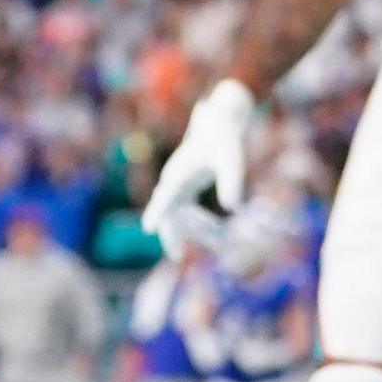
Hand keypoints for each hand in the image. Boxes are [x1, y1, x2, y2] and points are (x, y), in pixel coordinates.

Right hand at [143, 79, 255, 263]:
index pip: (166, 197)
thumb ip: (231, 182)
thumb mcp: (231, 160)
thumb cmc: (224, 141)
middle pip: (166, 212)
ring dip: (194, 230)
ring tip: (218, 241)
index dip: (157, 212)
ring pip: (178, 216)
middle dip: (171, 234)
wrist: (218, 125)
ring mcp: (177, 185)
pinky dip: (198, 224)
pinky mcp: (184, 188)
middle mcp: (173, 180)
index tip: (148, 228)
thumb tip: (233, 208)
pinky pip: (186, 212)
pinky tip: (216, 232)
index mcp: (180, 172)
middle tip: (178, 256)